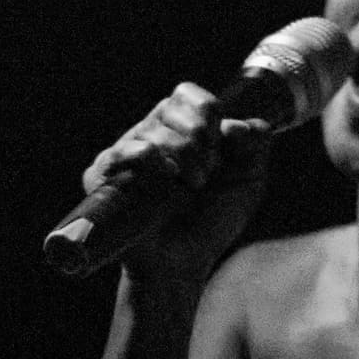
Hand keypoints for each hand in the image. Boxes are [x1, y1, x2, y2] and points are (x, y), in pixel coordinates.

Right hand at [81, 81, 272, 282]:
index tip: (220, 146)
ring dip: (181, 157)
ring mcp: (124, 153)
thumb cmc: (210, 223)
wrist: (182, 263)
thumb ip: (256, 145)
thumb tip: (239, 124)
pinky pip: (125, 150)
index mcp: (179, 129)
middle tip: (204, 176)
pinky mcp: (103, 175)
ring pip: (154, 130)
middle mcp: (149, 135)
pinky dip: (150, 161)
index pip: (188, 95)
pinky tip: (163, 182)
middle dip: (199, 139)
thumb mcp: (247, 182)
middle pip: (172, 107)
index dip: (207, 113)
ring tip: (187, 190)